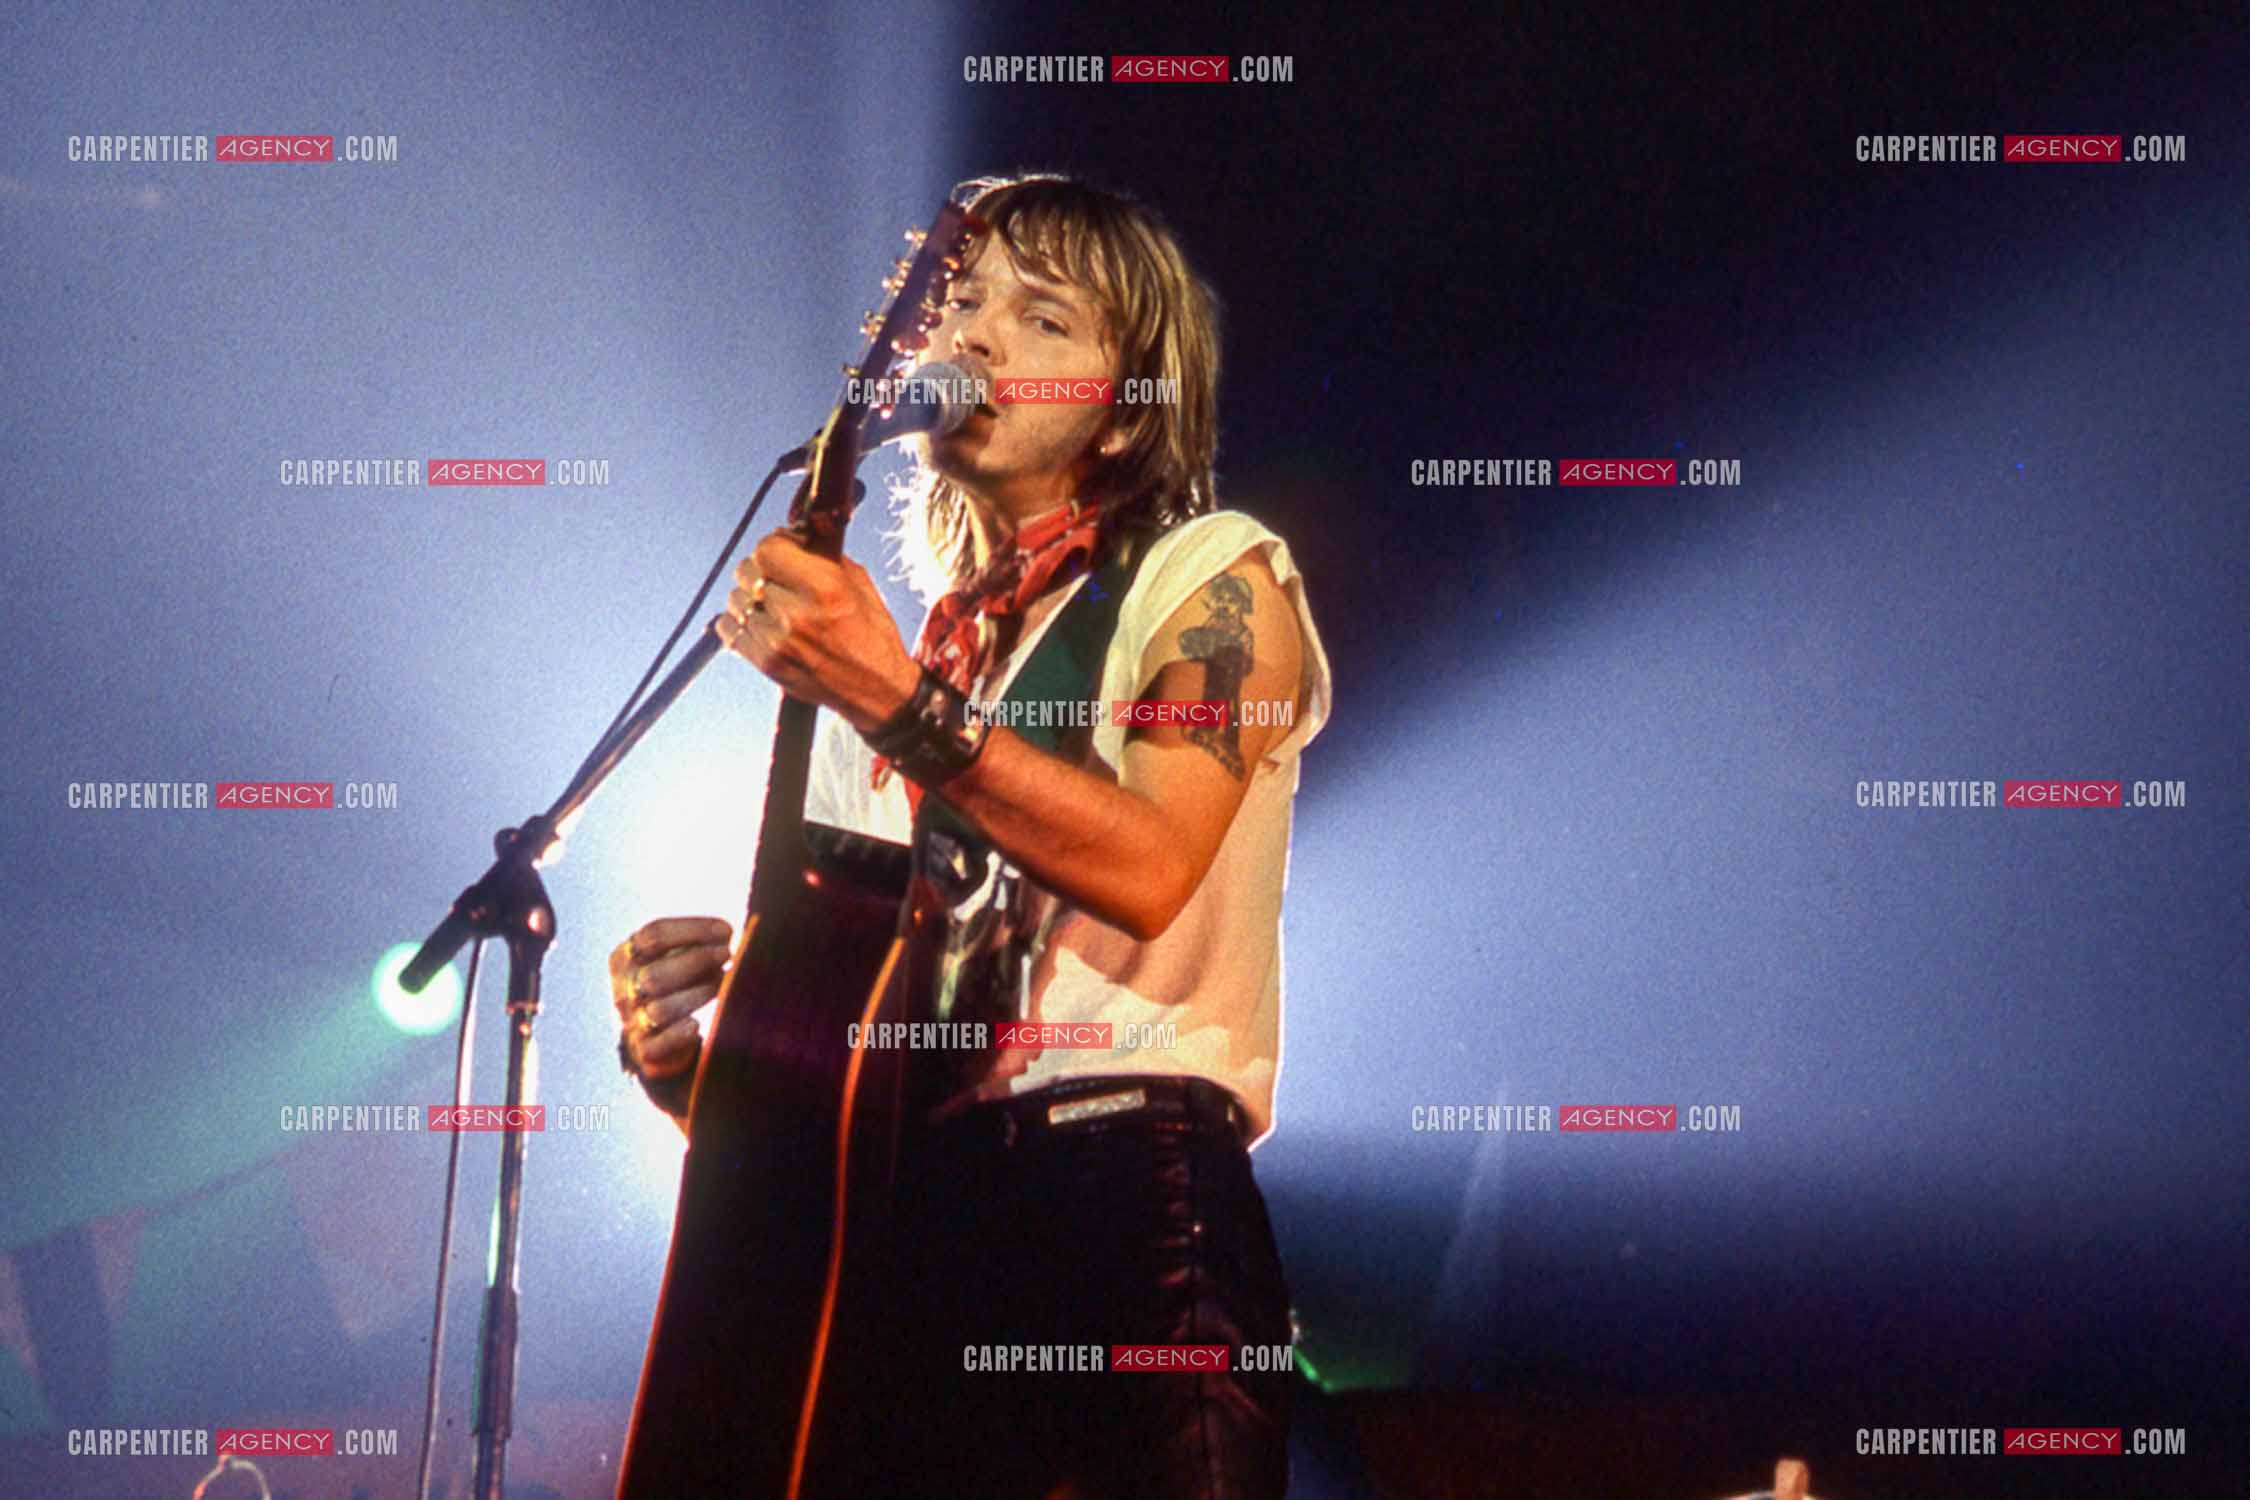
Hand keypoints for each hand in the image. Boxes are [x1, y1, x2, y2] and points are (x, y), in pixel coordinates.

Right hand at [610, 916, 731, 1079]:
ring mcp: (631, 1021)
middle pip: (655, 974)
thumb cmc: (676, 983)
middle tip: (727, 954)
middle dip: (697, 960)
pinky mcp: (644, 1050)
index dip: (693, 930)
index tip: (726, 930)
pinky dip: (677, 1035)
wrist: (659, 1036)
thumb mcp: (675, 955)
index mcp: (625, 957)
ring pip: (660, 1011)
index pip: (653, 935)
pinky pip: (656, 1046)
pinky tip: (696, 1024)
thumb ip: (693, 941)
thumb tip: (726, 932)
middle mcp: (624, 989)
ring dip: (696, 995)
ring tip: (722, 983)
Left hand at [713, 529, 921, 733]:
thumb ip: (824, 553)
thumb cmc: (872, 634)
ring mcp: (777, 641)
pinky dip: (740, 622)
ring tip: (773, 605)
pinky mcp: (766, 663)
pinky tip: (762, 624)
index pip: (767, 548)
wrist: (876, 690)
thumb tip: (801, 526)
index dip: (776, 545)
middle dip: (761, 569)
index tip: (786, 551)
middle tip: (779, 578)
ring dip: (750, 597)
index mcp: (824, 587)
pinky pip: (728, 628)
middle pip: (747, 571)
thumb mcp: (858, 583)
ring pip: (735, 599)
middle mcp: (797, 614)